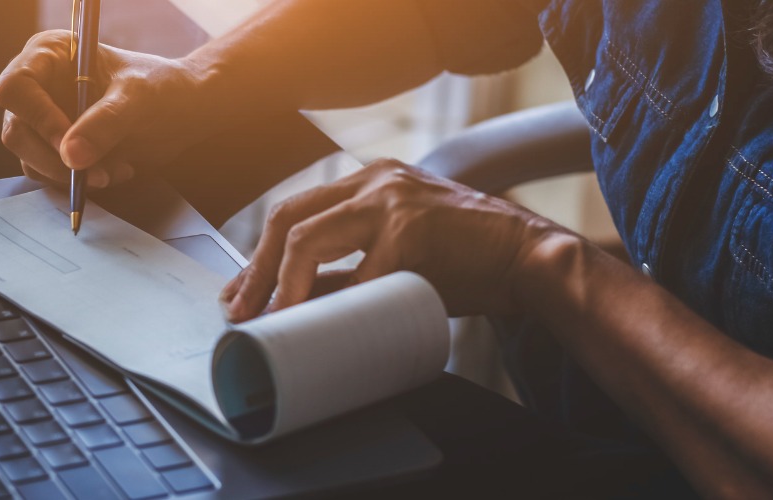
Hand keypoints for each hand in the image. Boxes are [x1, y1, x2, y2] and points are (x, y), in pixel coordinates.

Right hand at [0, 30, 225, 187]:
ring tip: (115, 170)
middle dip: (54, 158)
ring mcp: (45, 120)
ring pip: (31, 159)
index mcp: (50, 55)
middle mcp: (39, 87)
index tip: (69, 143)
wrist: (184, 111)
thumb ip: (105, 123)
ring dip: (71, 175)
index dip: (37, 118)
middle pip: (17, 131)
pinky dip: (81, 181)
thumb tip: (70, 156)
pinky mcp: (57, 148)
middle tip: (94, 173)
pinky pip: (52, 174)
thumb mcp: (138, 99)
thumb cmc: (162, 88)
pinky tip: (115, 170)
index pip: (16, 87)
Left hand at [220, 159, 570, 321]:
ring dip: (279, 285)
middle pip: (286, 218)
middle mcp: (375, 181)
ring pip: (305, 237)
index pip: (294, 212)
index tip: (242, 294)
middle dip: (255, 271)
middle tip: (241, 312)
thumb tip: (297, 303)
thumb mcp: (400, 255)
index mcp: (370, 183)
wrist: (532, 259)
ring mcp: (390, 200)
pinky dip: (330, 305)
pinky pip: (352, 275)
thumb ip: (353, 267)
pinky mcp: (409, 229)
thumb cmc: (468, 262)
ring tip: (269, 320)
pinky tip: (320, 328)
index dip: (259, 258)